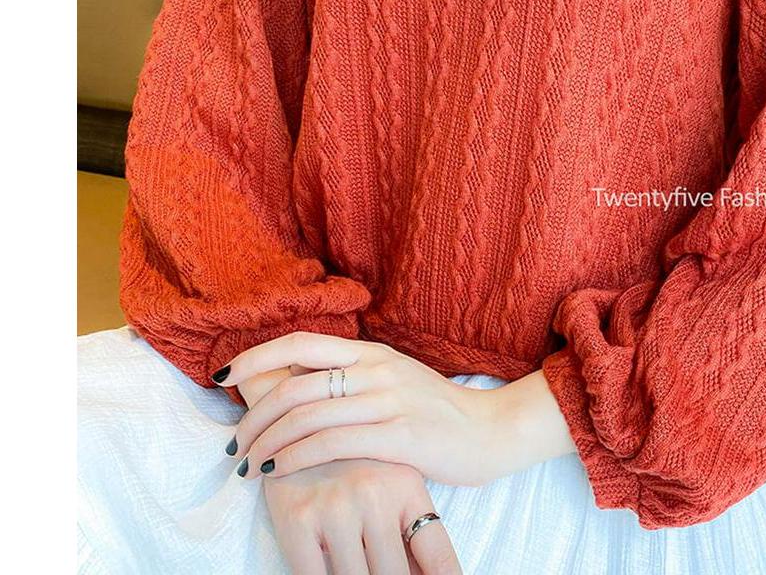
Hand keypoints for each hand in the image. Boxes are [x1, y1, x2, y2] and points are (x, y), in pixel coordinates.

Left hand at [220, 333, 518, 484]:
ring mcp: (388, 400)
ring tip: (249, 465)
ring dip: (267, 443)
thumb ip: (351, 378)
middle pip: (294, 384)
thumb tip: (295, 383)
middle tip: (234, 443)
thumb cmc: (436, 411)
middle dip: (253, 415)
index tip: (223, 377)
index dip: (257, 356)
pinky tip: (278, 472)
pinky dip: (294, 458)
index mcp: (371, 352)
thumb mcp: (393, 380)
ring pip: (307, 415)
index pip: (301, 343)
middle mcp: (375, 369)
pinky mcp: (398, 435)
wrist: (491, 431)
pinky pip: (331, 443)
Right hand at [264, 457, 460, 574]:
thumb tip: (438, 574)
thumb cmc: (351, 460)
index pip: (438, 555)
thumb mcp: (391, 479)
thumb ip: (411, 528)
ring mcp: (336, 506)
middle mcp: (375, 495)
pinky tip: (329, 572)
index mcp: (406, 487)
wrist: (294, 419)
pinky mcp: (297, 519)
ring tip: (362, 570)